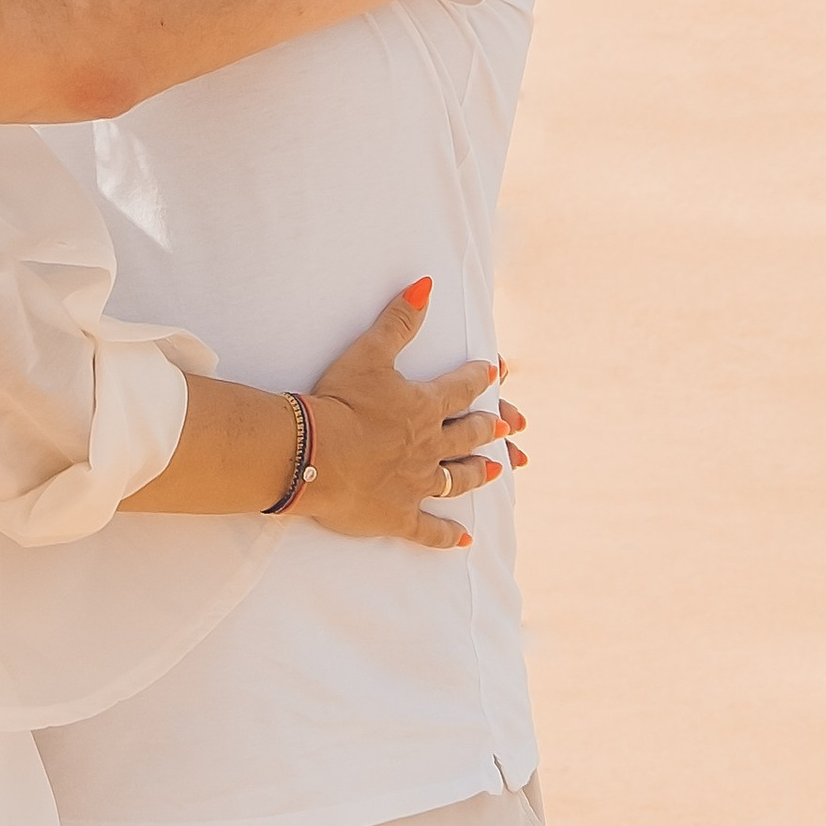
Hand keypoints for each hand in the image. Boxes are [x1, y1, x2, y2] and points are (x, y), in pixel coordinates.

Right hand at [302, 280, 522, 548]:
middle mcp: (428, 446)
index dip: (479, 378)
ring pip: (458, 479)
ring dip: (479, 472)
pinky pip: (430, 530)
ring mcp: (417, 484)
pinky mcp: (399, 516)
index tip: (497, 372)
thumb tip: (426, 284)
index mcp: (423, 407)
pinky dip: (449, 536)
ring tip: (498, 470)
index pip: (460, 388)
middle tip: (509, 424)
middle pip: (467, 435)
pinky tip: (467, 541)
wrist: (316, 455)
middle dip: (489, 427)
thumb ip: (399, 320)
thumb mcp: (369, 354)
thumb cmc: (339, 401)